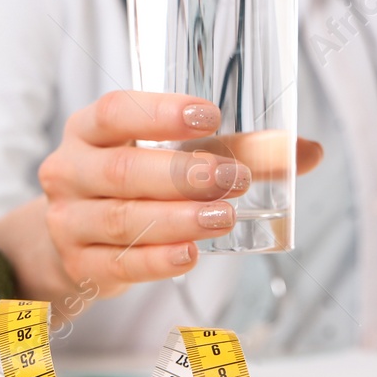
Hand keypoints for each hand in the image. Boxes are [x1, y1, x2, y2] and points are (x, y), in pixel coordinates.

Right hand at [35, 90, 322, 301]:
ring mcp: (68, 220)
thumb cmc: (130, 183)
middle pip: (122, 170)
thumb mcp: (164, 156)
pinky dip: (157, 260)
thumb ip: (233, 150)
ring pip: (122, 219)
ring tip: (225, 217)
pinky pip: (120, 264)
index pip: (116, 112)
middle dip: (182, 174)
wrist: (72, 236)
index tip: (209, 116)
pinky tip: (191, 254)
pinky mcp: (79, 264)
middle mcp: (69, 170)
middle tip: (234, 178)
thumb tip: (307, 151)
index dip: (160, 113)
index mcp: (88, 130)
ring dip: (178, 218)